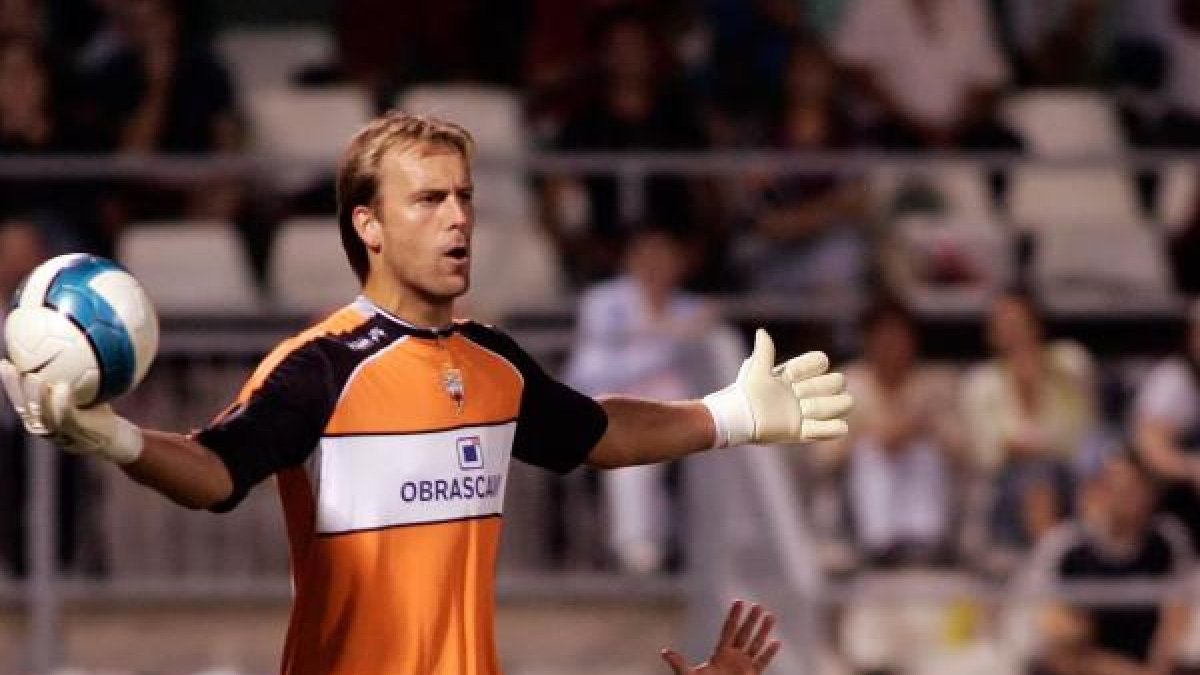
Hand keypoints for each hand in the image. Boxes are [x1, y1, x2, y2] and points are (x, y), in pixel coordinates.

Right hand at [0, 360, 142, 463]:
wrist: (115, 440)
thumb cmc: (97, 413)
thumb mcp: (84, 393)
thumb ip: (72, 376)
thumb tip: (69, 343)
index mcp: (40, 418)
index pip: (20, 401)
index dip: (10, 384)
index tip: (5, 362)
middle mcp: (45, 428)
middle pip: (26, 408)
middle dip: (16, 389)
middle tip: (14, 367)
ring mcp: (61, 433)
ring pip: (43, 414)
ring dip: (37, 396)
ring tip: (34, 378)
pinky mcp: (78, 434)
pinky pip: (67, 417)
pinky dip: (62, 403)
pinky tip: (62, 387)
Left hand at [661, 601, 780, 673]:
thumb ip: (679, 663)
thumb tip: (665, 652)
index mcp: (719, 653)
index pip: (728, 630)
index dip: (733, 616)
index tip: (739, 601)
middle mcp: (733, 657)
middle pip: (744, 634)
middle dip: (751, 620)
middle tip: (758, 605)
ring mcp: (743, 666)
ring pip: (755, 645)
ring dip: (763, 631)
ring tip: (770, 616)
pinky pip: (763, 662)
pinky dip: (769, 653)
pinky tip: (776, 642)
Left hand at [702, 329, 851, 446]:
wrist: (737, 420)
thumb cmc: (745, 393)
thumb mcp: (755, 370)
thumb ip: (764, 351)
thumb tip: (761, 332)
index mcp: (794, 375)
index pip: (821, 361)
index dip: (809, 367)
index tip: (790, 376)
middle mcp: (805, 392)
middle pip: (837, 382)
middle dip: (821, 387)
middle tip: (798, 395)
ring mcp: (807, 412)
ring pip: (844, 404)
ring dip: (828, 407)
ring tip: (805, 412)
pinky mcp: (804, 432)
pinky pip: (835, 430)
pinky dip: (833, 429)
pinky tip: (818, 426)